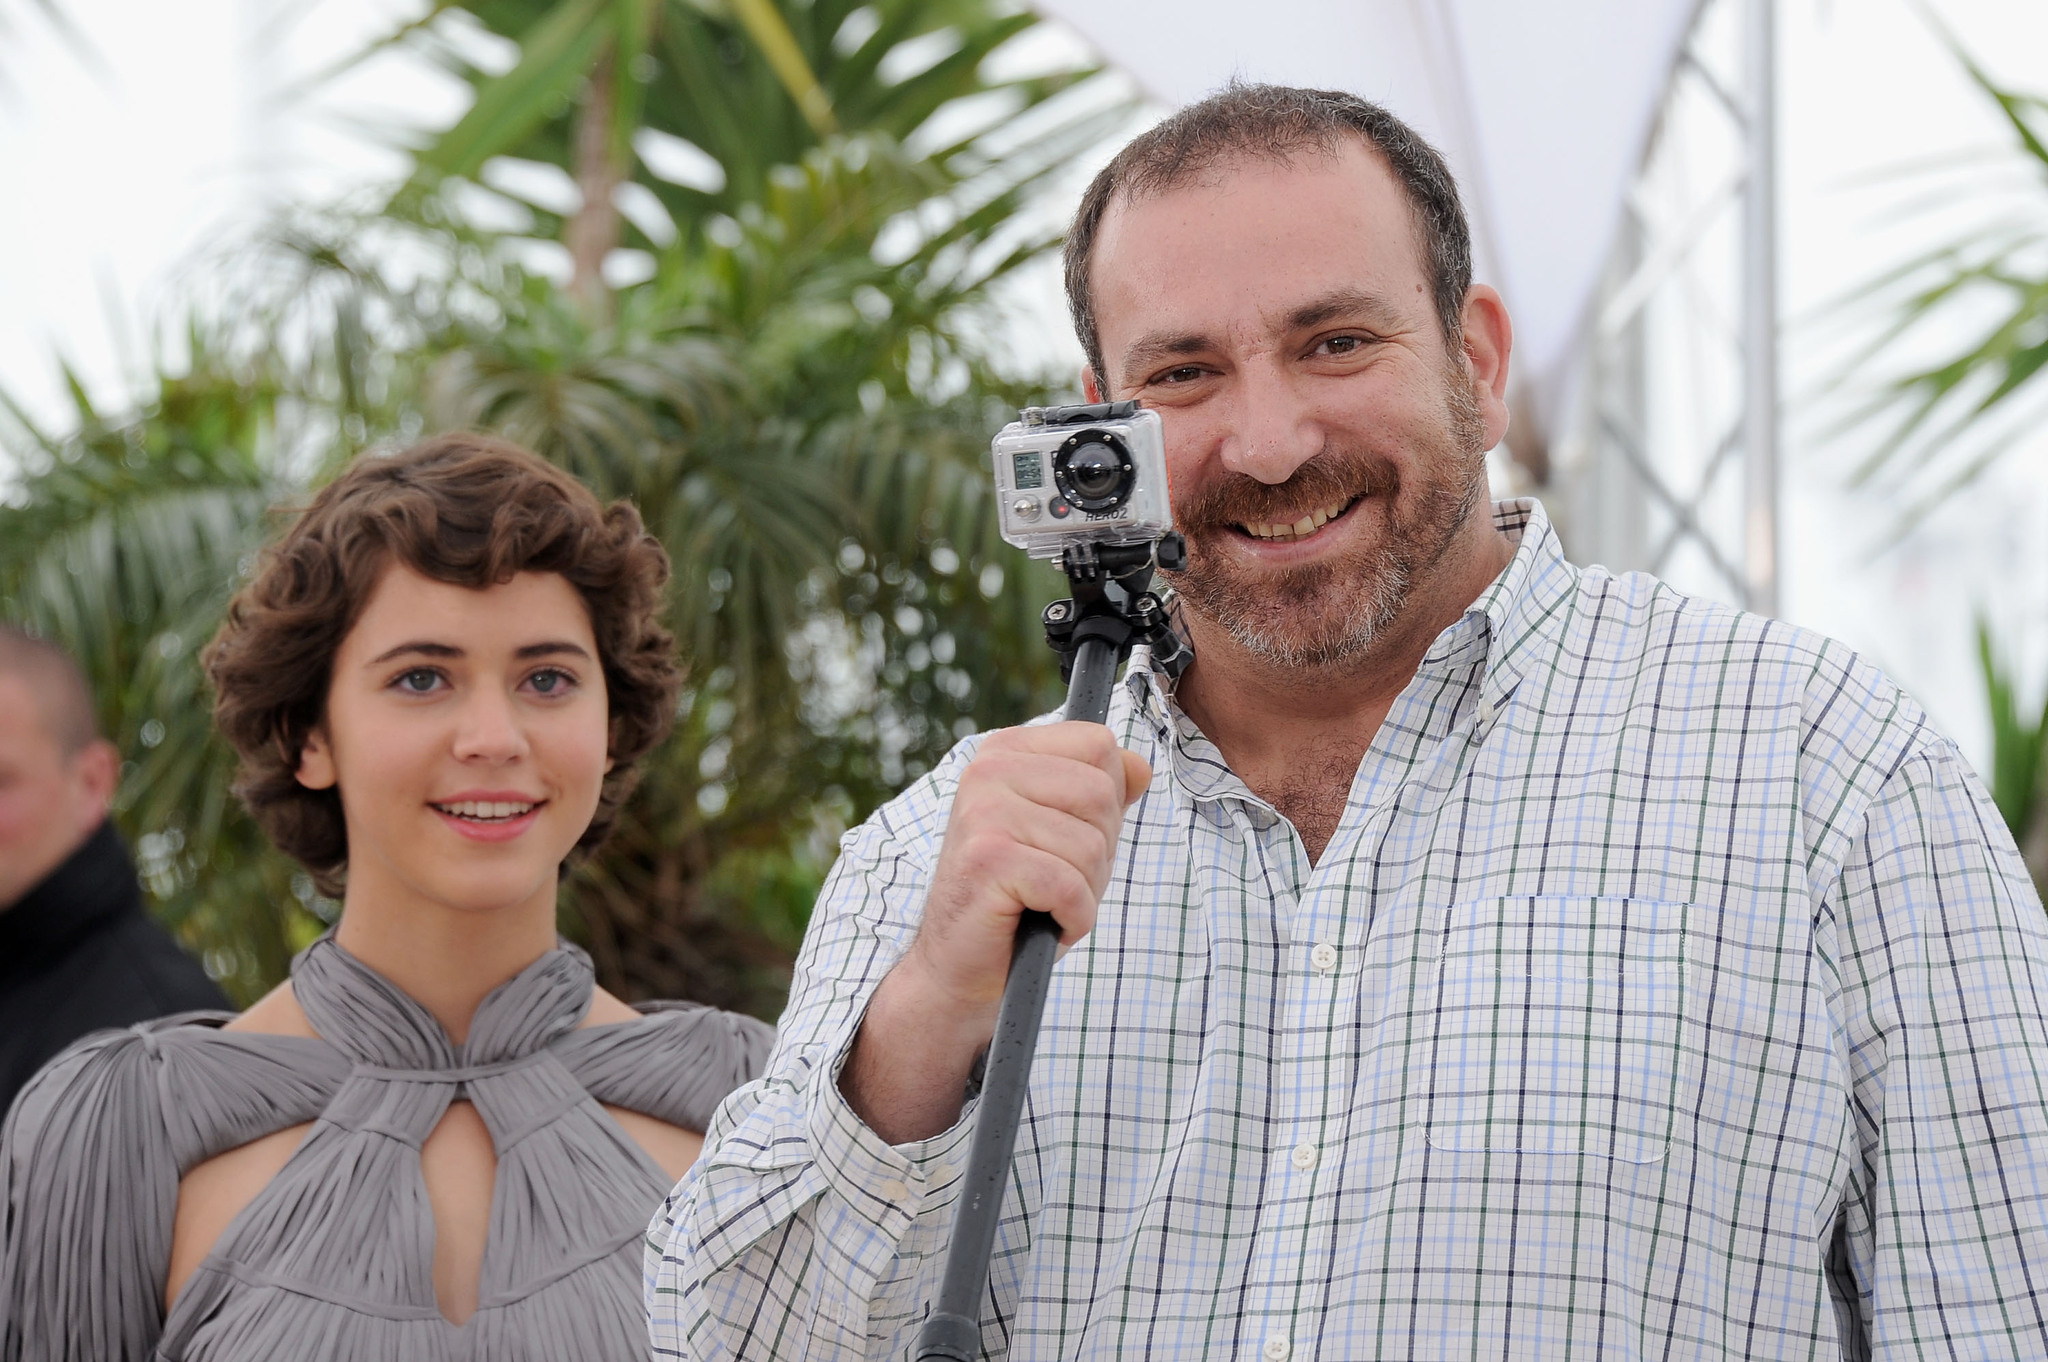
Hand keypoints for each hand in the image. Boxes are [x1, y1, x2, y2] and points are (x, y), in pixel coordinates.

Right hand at [842, 722, 1150, 1142]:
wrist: (959, 966)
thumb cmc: (1020, 898)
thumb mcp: (1066, 834)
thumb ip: (1102, 794)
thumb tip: (1142, 766)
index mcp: (1006, 751)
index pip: (1100, 746)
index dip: (1106, 802)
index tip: (1064, 838)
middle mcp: (987, 769)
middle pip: (1102, 796)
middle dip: (1098, 853)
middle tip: (1054, 881)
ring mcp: (983, 811)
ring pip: (1091, 845)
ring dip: (1084, 892)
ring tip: (1043, 903)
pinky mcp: (987, 859)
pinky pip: (1071, 887)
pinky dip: (1073, 919)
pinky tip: (1041, 924)